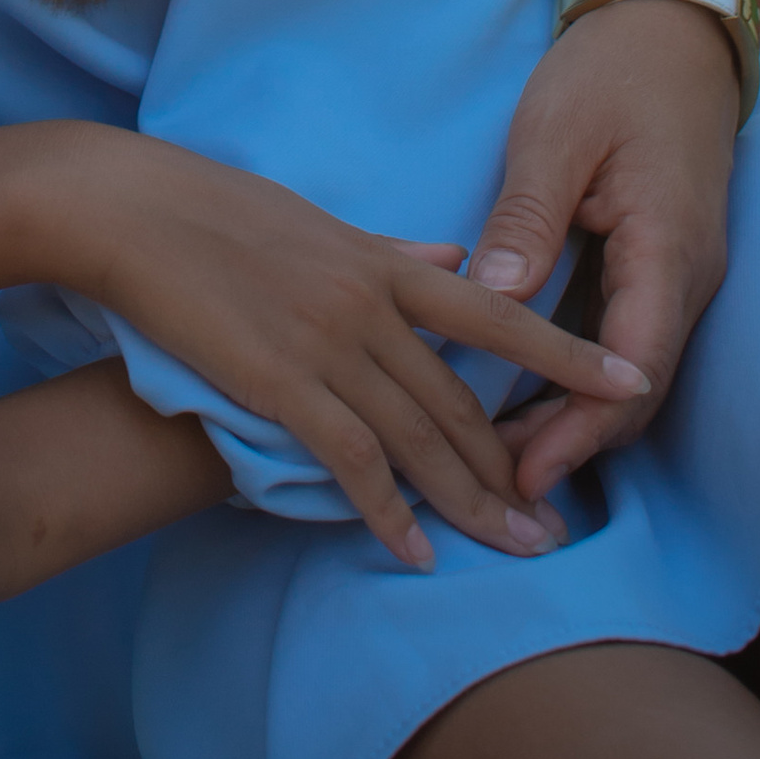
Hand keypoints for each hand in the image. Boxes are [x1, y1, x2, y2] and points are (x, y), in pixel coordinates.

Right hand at [52, 128, 646, 570]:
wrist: (132, 208)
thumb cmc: (212, 208)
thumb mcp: (315, 220)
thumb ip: (389, 249)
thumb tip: (452, 253)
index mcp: (381, 260)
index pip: (495, 311)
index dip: (564, 354)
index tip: (627, 384)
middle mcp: (367, 303)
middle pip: (459, 401)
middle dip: (513, 470)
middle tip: (558, 527)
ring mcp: (325, 342)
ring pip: (417, 438)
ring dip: (468, 504)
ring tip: (515, 551)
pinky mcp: (278, 380)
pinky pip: (350, 459)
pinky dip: (387, 511)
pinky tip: (414, 551)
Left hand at [464, 0, 738, 502]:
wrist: (670, 24)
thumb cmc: (612, 71)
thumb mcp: (557, 135)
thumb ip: (529, 218)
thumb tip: (491, 300)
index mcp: (669, 250)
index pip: (632, 368)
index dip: (580, 428)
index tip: (523, 470)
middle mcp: (686, 275)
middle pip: (633, 386)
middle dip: (572, 441)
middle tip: (497, 485)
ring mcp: (676, 270)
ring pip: (627, 367)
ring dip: (573, 413)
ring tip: (500, 455)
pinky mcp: (655, 260)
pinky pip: (620, 334)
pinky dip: (576, 371)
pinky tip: (522, 388)